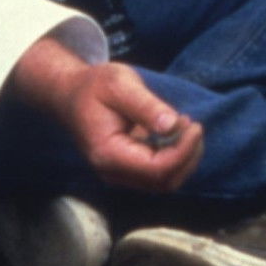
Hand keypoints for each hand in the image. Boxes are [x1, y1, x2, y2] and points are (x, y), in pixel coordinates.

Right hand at [55, 62, 204, 192]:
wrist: (71, 94)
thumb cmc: (93, 86)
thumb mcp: (119, 84)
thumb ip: (146, 106)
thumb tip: (172, 126)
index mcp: (108, 154)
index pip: (156, 169)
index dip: (183, 151)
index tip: (194, 125)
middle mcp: (113, 172)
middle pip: (164, 181)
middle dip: (188, 156)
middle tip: (192, 125)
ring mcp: (120, 173)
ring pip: (165, 181)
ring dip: (185, 158)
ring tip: (185, 126)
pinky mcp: (129, 168)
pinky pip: (160, 173)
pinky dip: (176, 156)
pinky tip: (176, 132)